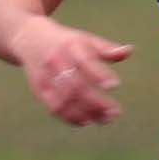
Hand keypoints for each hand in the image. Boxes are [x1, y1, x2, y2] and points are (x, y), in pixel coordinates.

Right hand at [18, 19, 132, 125]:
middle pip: (76, 84)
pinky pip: (53, 106)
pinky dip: (69, 117)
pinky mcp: (39, 88)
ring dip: (85, 112)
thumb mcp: (85, 39)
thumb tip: (129, 51)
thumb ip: (106, 48)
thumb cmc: (66, 41)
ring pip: (65, 99)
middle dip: (96, 101)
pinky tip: (85, 122)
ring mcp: (45, 75)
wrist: (29, 38)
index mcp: (70, 45)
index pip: (85, 61)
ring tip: (104, 120)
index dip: (99, 74)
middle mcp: (56, 60)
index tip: (115, 85)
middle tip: (115, 112)